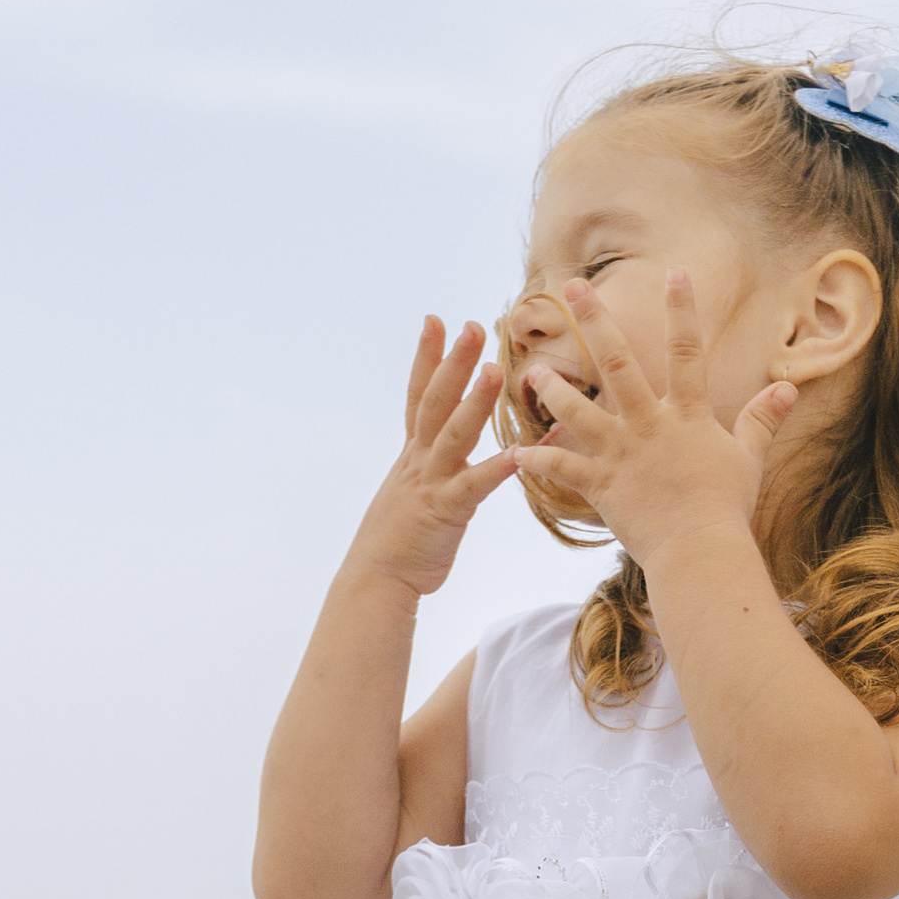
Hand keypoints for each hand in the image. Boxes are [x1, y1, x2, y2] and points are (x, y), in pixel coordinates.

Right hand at [343, 318, 520, 598]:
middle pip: (435, 400)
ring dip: (474, 400)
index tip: (436, 320)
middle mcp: (419, 460)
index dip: (427, 356)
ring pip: (453, 433)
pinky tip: (521, 452)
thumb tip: (443, 456)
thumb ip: (431, 470)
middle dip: (453, 361)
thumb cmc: (398, 542)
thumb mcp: (413, 494)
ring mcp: (430, 482)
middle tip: (472, 325)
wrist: (376, 579)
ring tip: (494, 369)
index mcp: (413, 454)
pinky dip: (498, 467)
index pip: (418, 394)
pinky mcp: (446, 511)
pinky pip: (475, 485)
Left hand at [511, 272, 795, 570]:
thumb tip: (789, 388)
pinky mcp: (602, 486)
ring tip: (534, 373)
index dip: (682, 310)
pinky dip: (539, 460)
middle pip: (618, 363)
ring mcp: (622, 454)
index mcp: (686, 415)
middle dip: (595, 320)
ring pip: (579, 411)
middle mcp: (649, 425)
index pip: (687, 351)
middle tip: (572, 288)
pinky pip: (564, 468)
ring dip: (554, 390)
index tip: (673, 272)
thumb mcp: (749, 459)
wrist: (700, 551)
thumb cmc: (728, 507)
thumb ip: (761, 420)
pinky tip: (516, 452)